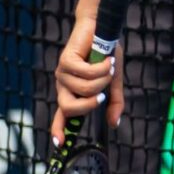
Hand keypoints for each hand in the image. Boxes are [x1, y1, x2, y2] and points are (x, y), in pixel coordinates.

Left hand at [50, 16, 122, 146]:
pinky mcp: (64, 61)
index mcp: (72, 93)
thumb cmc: (106, 55)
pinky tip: (106, 59)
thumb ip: (112, 102)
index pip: (62, 116)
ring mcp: (62, 74)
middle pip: (70, 108)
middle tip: (103, 94)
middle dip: (90, 104)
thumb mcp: (112, 82)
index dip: (59, 130)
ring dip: (103, 79)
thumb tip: (114, 123)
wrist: (102, 29)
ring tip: (108, 66)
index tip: (59, 144)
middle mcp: (64, 86)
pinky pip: (86, 73)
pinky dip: (102, 67)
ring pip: (84, 89)